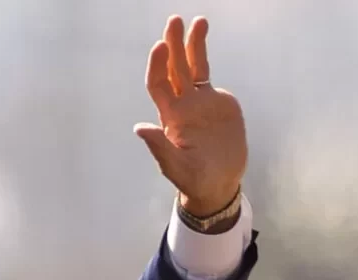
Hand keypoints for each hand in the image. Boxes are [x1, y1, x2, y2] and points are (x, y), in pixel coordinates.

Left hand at [134, 15, 247, 216]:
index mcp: (171, 118)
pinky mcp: (216, 101)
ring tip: (195, 20)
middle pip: (174, 69)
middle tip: (173, 20)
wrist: (217, 182)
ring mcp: (198, 102)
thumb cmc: (194, 179)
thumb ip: (160, 148)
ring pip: (191, 66)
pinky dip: (202, 53)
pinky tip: (201, 35)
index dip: (158, 66)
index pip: (159, 86)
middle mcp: (182, 105)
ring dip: (190, 44)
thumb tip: (140, 128)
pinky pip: (205, 73)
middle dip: (172, 45)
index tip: (160, 46)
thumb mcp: (177, 167)